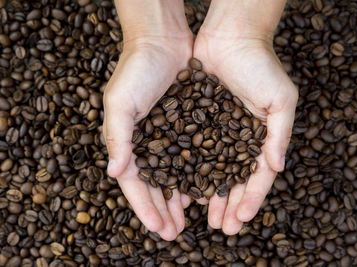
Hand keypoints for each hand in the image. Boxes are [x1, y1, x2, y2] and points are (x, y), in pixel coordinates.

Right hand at [103, 35, 192, 239]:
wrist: (163, 42)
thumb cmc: (136, 69)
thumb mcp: (121, 102)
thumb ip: (117, 137)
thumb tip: (113, 173)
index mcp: (127, 141)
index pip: (134, 183)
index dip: (144, 208)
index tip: (158, 229)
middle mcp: (146, 143)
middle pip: (155, 185)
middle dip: (163, 210)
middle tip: (175, 234)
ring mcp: (167, 137)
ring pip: (174, 175)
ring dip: (180, 198)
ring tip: (190, 219)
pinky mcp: (187, 126)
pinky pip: (192, 157)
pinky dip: (196, 175)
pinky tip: (203, 190)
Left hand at [193, 27, 297, 233]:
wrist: (231, 37)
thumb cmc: (261, 66)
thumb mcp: (282, 100)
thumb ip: (280, 135)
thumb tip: (278, 168)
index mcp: (261, 138)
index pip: (257, 176)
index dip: (252, 199)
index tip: (242, 219)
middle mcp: (239, 140)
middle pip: (234, 180)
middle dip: (229, 205)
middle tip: (223, 229)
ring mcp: (217, 133)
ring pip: (212, 171)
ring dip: (210, 196)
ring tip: (204, 218)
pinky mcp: (197, 122)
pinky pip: (193, 152)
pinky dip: (190, 172)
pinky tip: (185, 190)